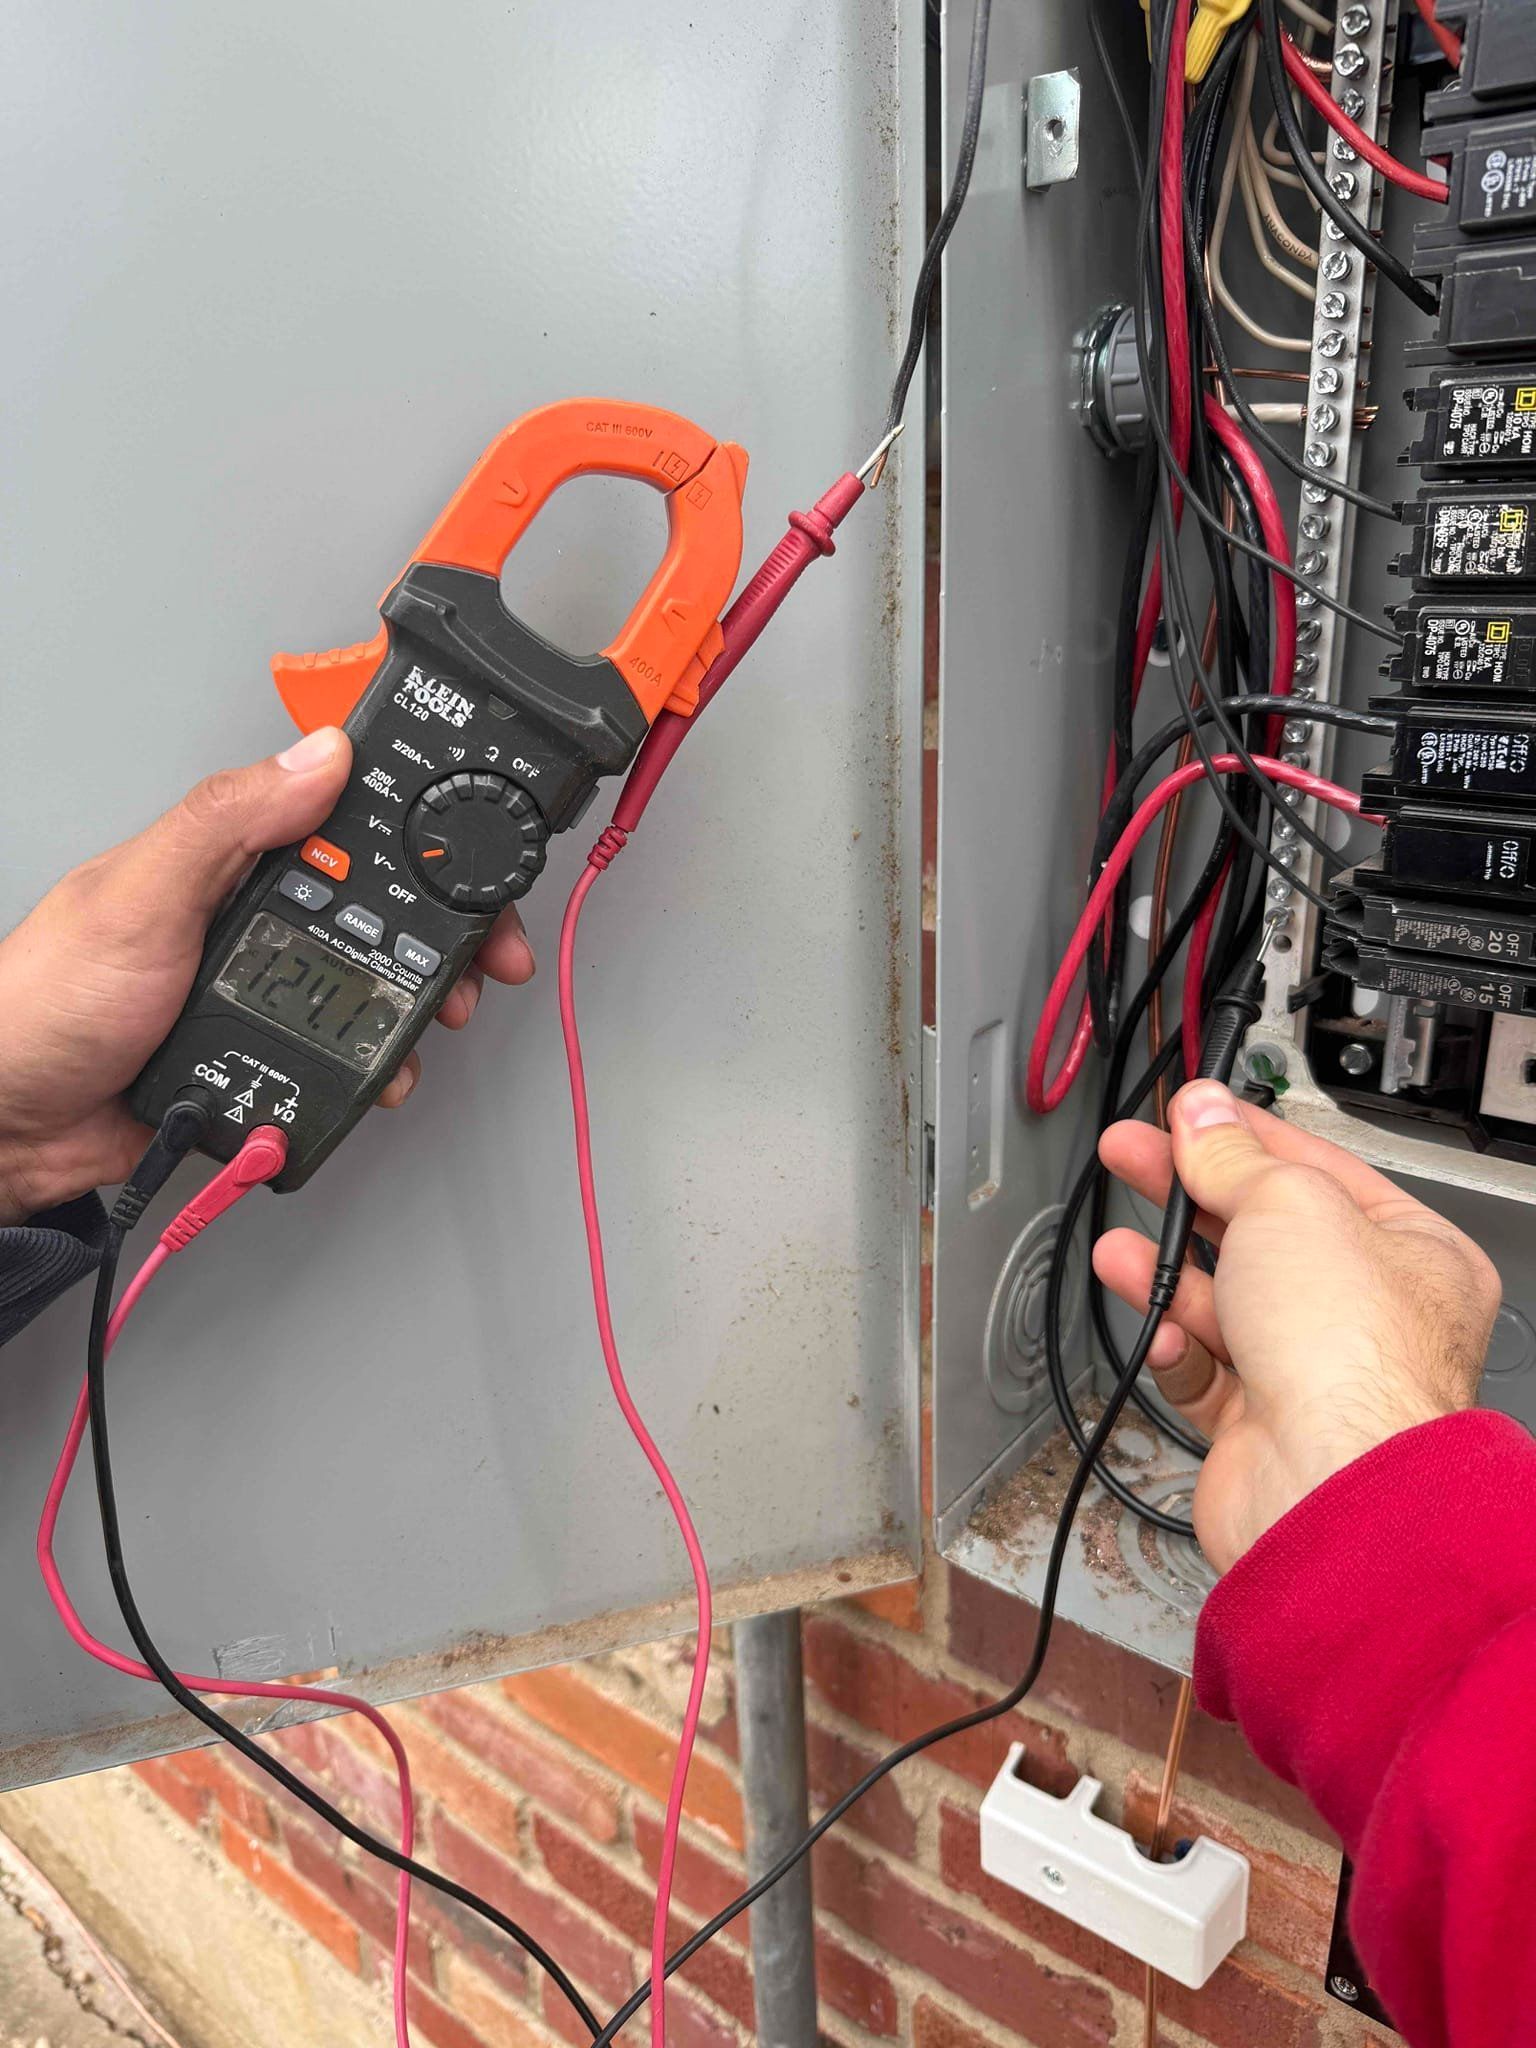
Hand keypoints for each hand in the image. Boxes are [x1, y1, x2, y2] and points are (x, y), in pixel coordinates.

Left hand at [0, 727, 534, 1223]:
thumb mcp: (142, 894)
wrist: (11, 1124)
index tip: (472, 857)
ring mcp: (265, 989)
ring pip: (374, 987)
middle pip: (382, 910)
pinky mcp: (267, 1056)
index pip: (345, 824)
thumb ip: (227, 823)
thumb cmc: (48, 999)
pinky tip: (381, 1075)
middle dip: (445, 933)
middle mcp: (253, 918)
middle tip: (483, 957)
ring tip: (435, 1022)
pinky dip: (375, 1069)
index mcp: (229, 860)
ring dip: (418, 1008)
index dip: (418, 835)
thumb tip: (316, 757)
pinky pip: (342, 1058)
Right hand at [1094, 1081, 1500, 1572]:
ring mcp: (1313, 1370)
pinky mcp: (1260, 1424)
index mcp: (1411, 1252)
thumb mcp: (1286, 1206)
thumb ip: (1233, 1158)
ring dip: (1167, 1273)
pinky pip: (1203, 1371)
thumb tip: (1203, 1115)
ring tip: (1121, 1248)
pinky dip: (1175, 1347)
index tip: (1186, 1114)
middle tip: (1132, 1156)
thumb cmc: (1353, 1358)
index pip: (1316, 1170)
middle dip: (1189, 1196)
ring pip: (1224, 1303)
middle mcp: (1369, 1314)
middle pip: (1261, 1232)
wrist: (1325, 1485)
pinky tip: (1163, 1329)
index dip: (1243, 1135)